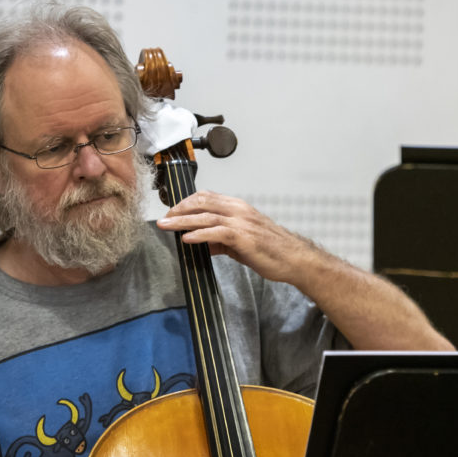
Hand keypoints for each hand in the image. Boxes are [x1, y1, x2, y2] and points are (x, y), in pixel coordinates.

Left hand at [156, 190, 312, 283]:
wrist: (294, 259)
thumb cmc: (272, 250)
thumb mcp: (241, 242)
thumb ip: (220, 240)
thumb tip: (200, 244)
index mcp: (238, 207)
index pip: (206, 197)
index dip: (186, 202)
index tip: (172, 211)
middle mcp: (239, 210)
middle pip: (202, 202)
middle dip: (179, 209)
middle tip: (163, 219)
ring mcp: (241, 222)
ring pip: (205, 216)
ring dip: (182, 221)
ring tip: (166, 226)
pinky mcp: (243, 237)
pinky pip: (216, 232)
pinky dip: (198, 234)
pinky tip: (186, 238)